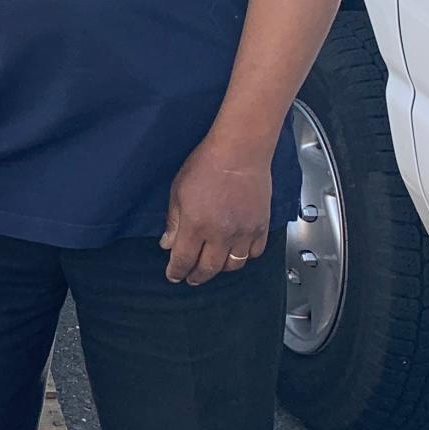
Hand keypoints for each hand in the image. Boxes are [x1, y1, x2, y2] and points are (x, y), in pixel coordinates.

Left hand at [160, 137, 271, 285]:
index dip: (176, 271)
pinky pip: (254, 253)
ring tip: (213, 266)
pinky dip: (244, 257)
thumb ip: (173, 221)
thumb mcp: (178, 190)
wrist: (240, 151)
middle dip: (196, 276)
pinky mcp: (260, 226)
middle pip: (208, 268)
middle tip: (191, 278)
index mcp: (196, 225)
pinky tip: (236, 253)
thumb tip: (167, 243)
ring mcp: (243, 232)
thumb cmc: (207, 163)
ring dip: (220, 269)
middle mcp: (220, 234)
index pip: (183, 260)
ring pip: (233, 265)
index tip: (173, 275)